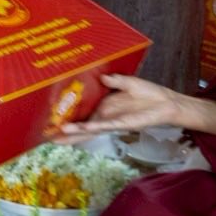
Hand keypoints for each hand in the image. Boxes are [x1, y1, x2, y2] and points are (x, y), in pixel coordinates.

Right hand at [59, 74, 215, 139]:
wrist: (169, 103)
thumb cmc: (151, 94)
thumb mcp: (129, 83)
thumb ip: (115, 81)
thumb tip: (101, 77)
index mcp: (105, 106)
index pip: (83, 114)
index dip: (69, 118)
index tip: (52, 120)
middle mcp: (106, 116)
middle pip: (82, 126)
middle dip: (66, 132)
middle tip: (47, 137)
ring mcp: (113, 121)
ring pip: (90, 129)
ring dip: (75, 133)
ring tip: (57, 135)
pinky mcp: (122, 123)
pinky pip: (104, 126)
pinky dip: (92, 127)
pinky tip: (80, 129)